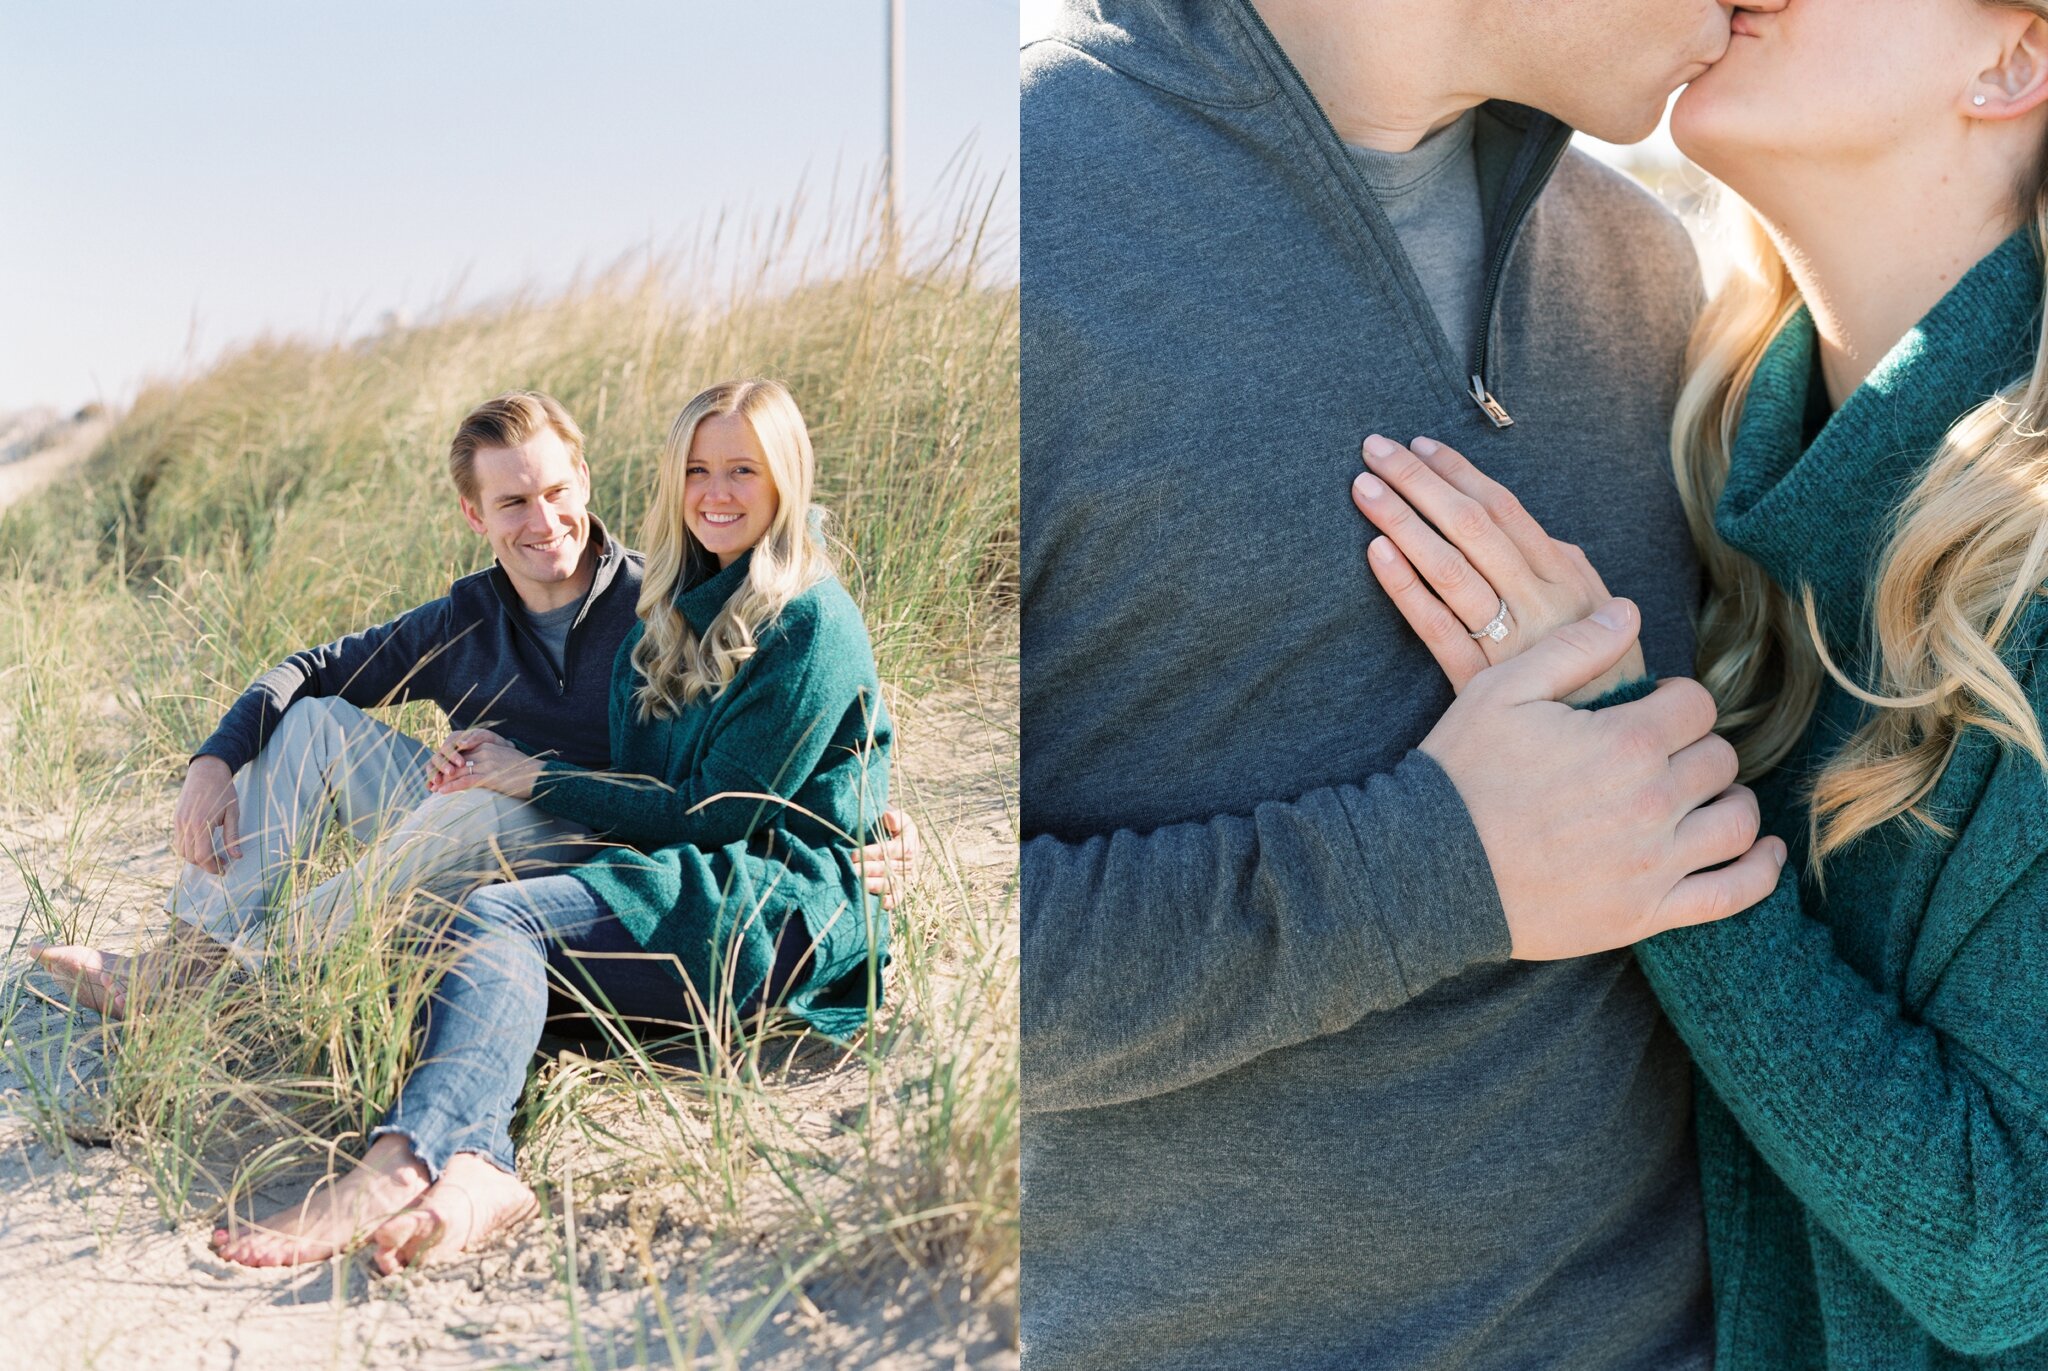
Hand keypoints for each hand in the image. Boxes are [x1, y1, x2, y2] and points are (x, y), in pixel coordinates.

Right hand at [174, 755, 240, 873]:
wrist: (207, 771)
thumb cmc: (224, 791)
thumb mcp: (233, 813)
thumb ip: (233, 836)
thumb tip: (237, 856)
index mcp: (202, 824)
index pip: (202, 856)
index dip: (212, 866)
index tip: (224, 868)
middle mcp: (187, 825)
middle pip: (190, 857)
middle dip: (205, 864)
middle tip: (221, 863)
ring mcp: (179, 822)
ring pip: (181, 851)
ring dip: (195, 858)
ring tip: (211, 856)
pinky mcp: (176, 819)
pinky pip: (178, 841)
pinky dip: (187, 848)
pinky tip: (201, 845)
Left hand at [426, 727, 541, 800]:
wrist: (539, 777)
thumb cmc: (524, 771)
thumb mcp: (505, 758)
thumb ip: (490, 758)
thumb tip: (478, 767)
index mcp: (488, 745)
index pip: (461, 751)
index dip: (448, 762)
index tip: (439, 771)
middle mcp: (485, 752)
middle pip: (456, 761)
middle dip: (442, 771)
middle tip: (431, 781)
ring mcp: (487, 764)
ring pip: (458, 771)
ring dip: (443, 780)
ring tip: (433, 788)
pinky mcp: (490, 777)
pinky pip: (466, 781)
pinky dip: (452, 787)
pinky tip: (442, 792)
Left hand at [855, 808, 920, 909]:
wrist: (893, 838)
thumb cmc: (890, 827)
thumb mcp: (895, 817)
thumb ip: (893, 817)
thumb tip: (888, 817)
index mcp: (908, 844)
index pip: (891, 850)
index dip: (873, 852)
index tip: (854, 853)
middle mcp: (909, 863)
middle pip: (889, 868)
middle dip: (868, 869)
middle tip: (851, 870)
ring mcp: (904, 878)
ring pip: (891, 884)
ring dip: (874, 885)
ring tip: (858, 884)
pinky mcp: (900, 890)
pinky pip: (898, 898)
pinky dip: (889, 902)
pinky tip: (877, 902)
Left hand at [1352, 434, 1646, 703]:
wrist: (1609, 750)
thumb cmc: (1603, 678)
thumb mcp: (1603, 616)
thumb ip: (1569, 570)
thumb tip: (1537, 533)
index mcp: (1567, 578)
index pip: (1504, 509)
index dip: (1458, 473)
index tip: (1419, 444)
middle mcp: (1540, 602)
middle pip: (1470, 526)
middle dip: (1419, 482)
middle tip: (1374, 448)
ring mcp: (1509, 642)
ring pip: (1448, 568)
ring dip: (1402, 522)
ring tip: (1364, 488)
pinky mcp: (1479, 681)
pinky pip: (1435, 627)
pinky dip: (1404, 587)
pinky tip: (1375, 553)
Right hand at [1417, 597, 1786, 957]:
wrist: (1428, 867)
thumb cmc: (1461, 772)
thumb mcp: (1501, 690)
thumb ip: (1573, 648)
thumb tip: (1630, 612)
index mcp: (1625, 741)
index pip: (1697, 705)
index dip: (1676, 700)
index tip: (1651, 710)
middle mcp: (1653, 801)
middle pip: (1719, 759)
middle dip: (1695, 748)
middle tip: (1661, 753)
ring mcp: (1655, 863)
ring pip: (1736, 821)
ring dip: (1727, 800)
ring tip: (1701, 796)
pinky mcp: (1647, 912)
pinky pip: (1732, 893)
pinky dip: (1759, 871)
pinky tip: (1762, 850)